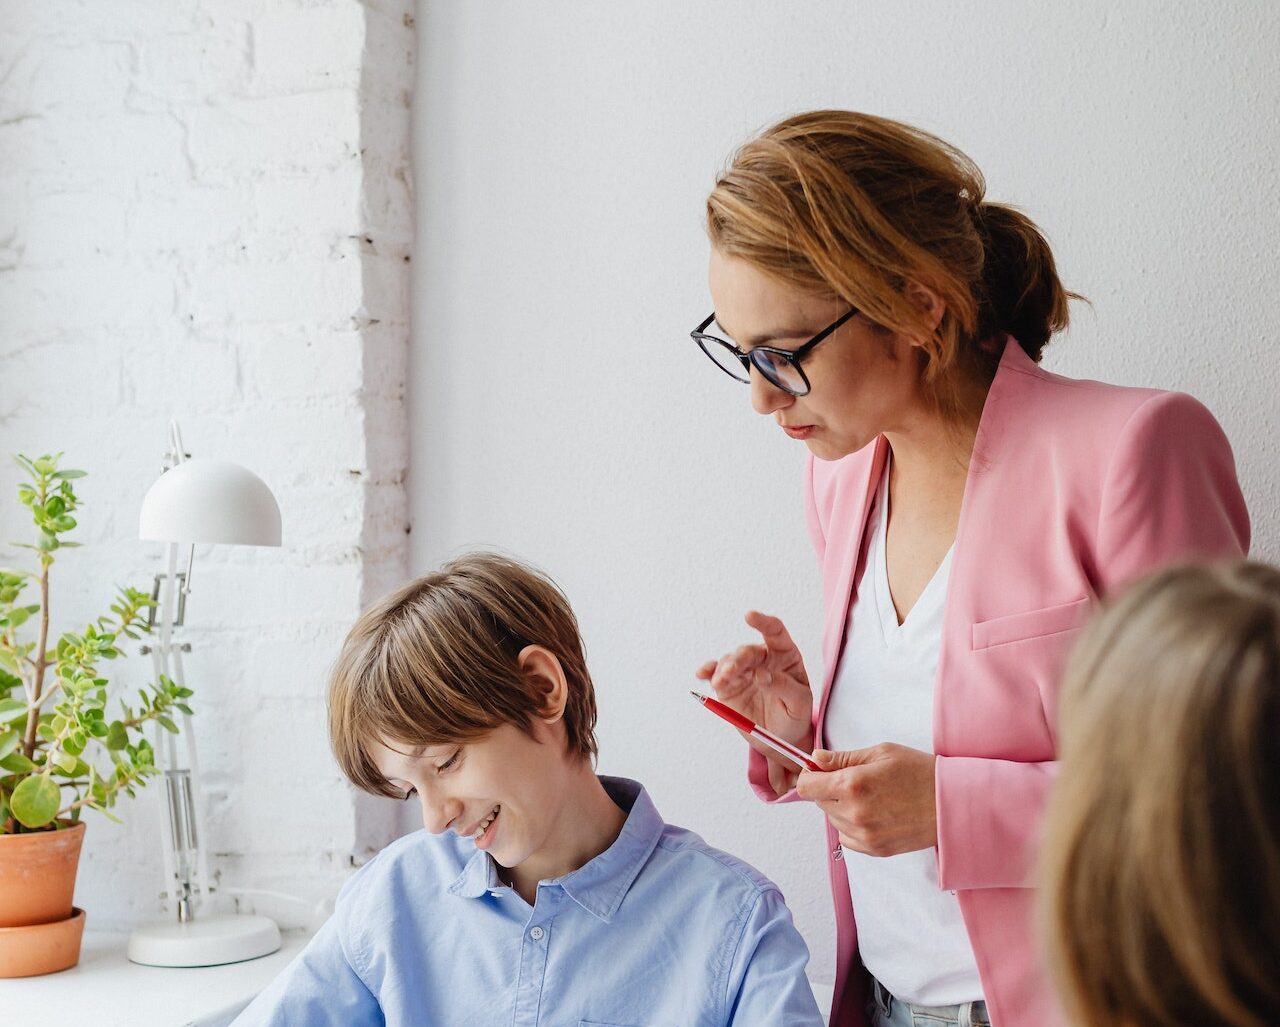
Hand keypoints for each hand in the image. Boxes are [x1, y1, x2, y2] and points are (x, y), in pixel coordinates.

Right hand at [696, 611, 814, 795]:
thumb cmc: (795, 715)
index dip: (763, 622)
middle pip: (747, 651)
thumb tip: (763, 676)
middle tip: (730, 673)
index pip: (775, 632)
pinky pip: (715, 673)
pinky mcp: (728, 684)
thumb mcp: (800, 703)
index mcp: (785, 656)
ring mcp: (744, 670)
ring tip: (719, 682)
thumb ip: (784, 687)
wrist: (780, 738)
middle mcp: (763, 659)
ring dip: (722, 670)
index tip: (749, 616)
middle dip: (737, 660)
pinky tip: (702, 674)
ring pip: (729, 661)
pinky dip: (707, 672)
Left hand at [796, 744, 937, 856]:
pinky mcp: (875, 850)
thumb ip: (843, 758)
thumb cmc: (920, 772)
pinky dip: (852, 826)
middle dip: (829, 789)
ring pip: (833, 820)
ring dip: (841, 808)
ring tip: (870, 796)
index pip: (806, 787)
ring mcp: (865, 835)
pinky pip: (847, 838)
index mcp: (853, 784)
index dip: (810, 776)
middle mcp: (855, 813)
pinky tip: (874, 813)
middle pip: (819, 802)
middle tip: (855, 780)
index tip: (820, 771)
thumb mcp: (881, 753)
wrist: (953, 803)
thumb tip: (815, 760)